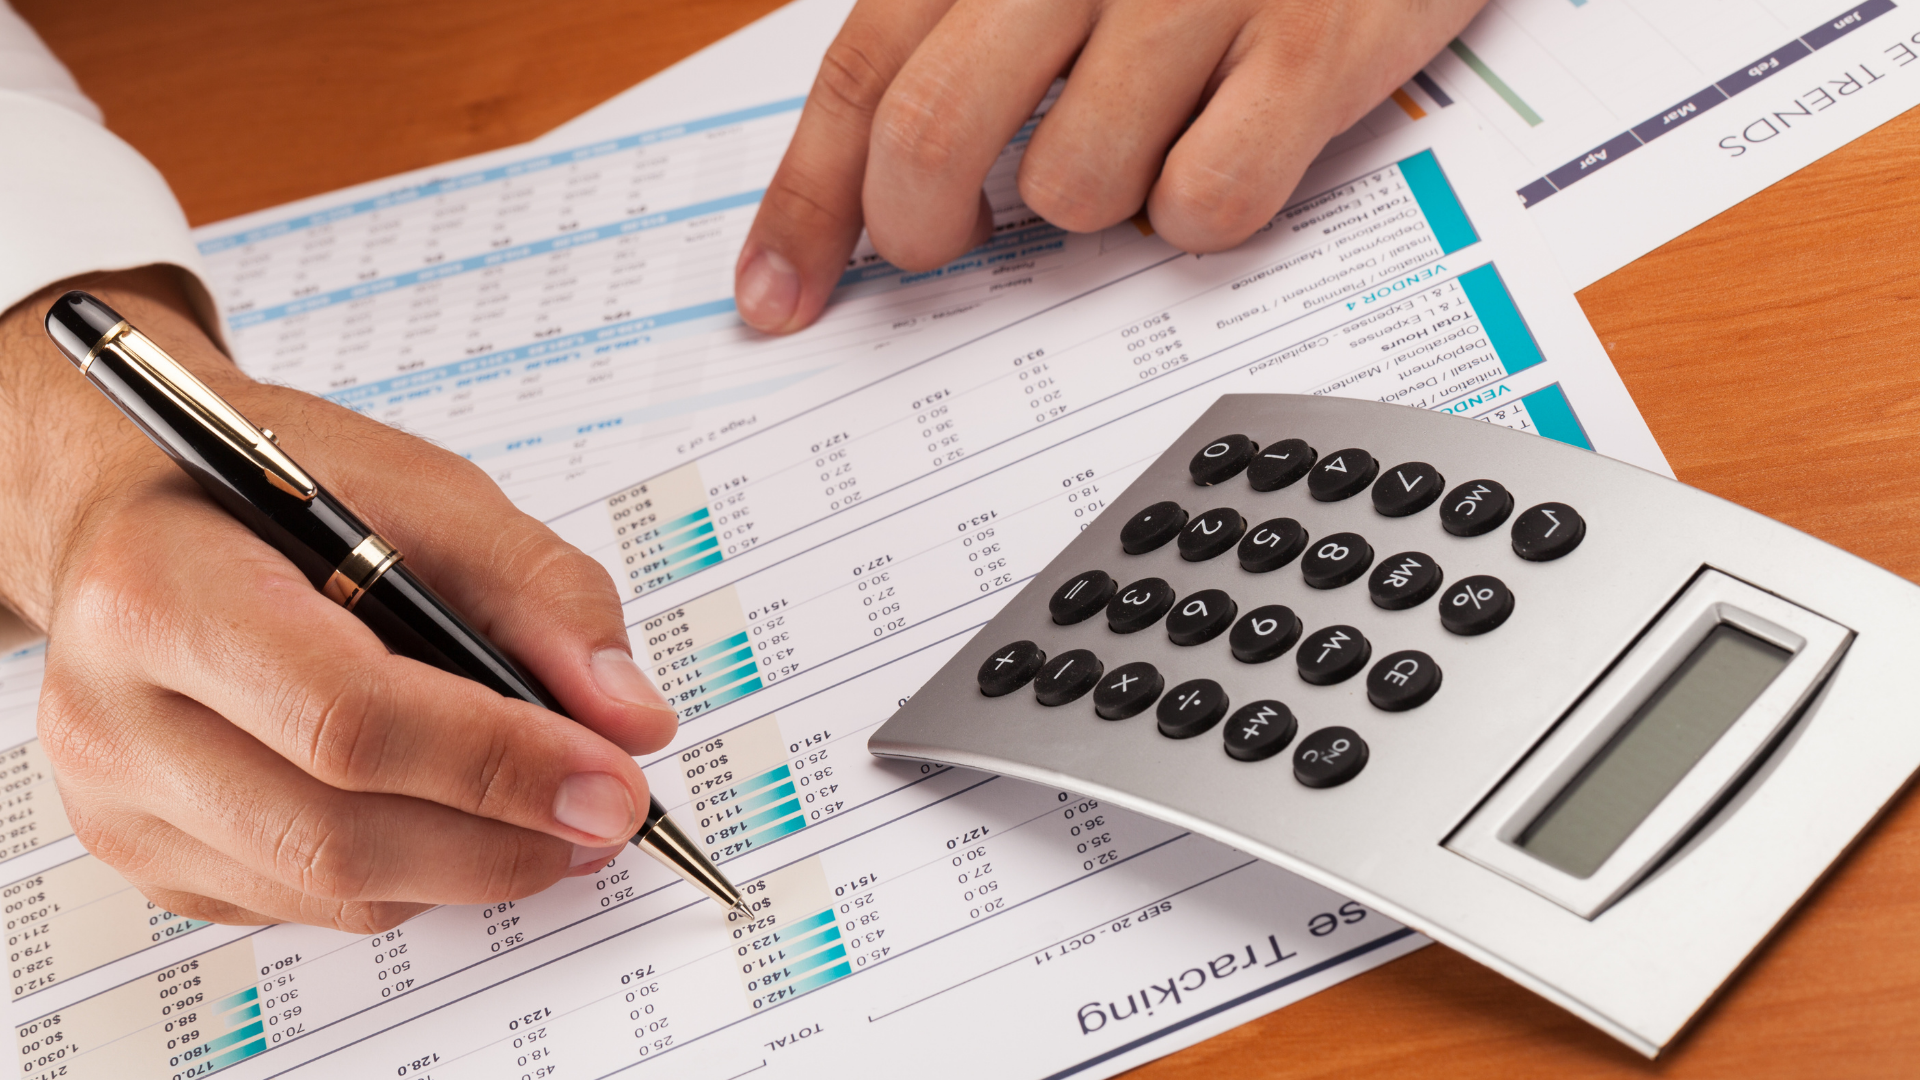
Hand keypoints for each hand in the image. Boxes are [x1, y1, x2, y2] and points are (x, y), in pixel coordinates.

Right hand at [0, 268, 677, 931]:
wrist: (131, 515)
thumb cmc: (273, 491)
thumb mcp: (419, 490)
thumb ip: (541, 593)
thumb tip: (629, 719)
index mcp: (160, 590)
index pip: (346, 716)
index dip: (497, 762)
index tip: (611, 780)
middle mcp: (108, 712)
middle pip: (334, 832)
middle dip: (502, 838)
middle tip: (608, 816)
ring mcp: (114, 802)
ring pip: (329, 889)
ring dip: (469, 867)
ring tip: (554, 816)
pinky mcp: (144, 857)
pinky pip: (304, 906)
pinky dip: (407, 876)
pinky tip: (453, 817)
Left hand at [734, 0, 1485, 333]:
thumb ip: (967, 42)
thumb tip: (865, 200)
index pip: (866, 68)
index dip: (808, 201)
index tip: (776, 300)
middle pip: (934, 132)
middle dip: (922, 227)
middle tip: (951, 244)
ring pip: (1073, 186)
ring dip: (1099, 200)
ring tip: (1149, 139)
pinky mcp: (1314, 42)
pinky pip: (1208, 203)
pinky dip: (1205, 212)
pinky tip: (1233, 146)